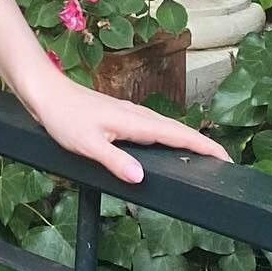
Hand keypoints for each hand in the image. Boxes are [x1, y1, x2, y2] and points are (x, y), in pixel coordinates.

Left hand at [26, 78, 232, 185]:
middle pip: (177, 130)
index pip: (177, 135)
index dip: (203, 147)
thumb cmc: (64, 117)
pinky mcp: (119, 116)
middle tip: (223, 161)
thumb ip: (114, 161)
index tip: (225, 158)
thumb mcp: (87, 144)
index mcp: (134, 122)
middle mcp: (136, 115)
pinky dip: (167, 136)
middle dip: (202, 144)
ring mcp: (128, 114)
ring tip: (201, 155)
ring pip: (165, 127)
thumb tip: (140, 178)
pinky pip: (152, 127)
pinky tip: (162, 144)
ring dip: (185, 139)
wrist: (45, 93)